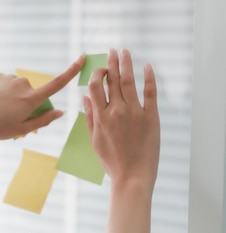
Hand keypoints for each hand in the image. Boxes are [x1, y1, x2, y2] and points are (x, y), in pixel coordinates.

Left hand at [0, 54, 85, 159]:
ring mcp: (10, 78)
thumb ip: (43, 120)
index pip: (57, 83)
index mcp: (30, 100)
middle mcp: (22, 85)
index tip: (82, 58)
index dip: (71, 70)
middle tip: (14, 119)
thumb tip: (60, 112)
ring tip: (0, 112)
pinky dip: (5, 92)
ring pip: (20, 89)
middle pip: (34, 93)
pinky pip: (8, 84)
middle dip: (29, 103)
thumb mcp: (21, 129)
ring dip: (16, 98)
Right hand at [83, 49, 159, 193]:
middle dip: (112, 63)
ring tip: (126, 52)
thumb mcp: (95, 140)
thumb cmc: (112, 161)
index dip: (97, 74)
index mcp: (101, 118)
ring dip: (127, 64)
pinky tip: (147, 67)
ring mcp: (135, 113)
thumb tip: (85, 97)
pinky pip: (150, 93)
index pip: (96, 87)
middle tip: (112, 51)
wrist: (132, 175)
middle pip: (112, 80)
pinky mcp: (151, 117)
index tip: (100, 68)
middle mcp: (117, 111)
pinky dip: (149, 78)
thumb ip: (90, 117)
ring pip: (129, 82)